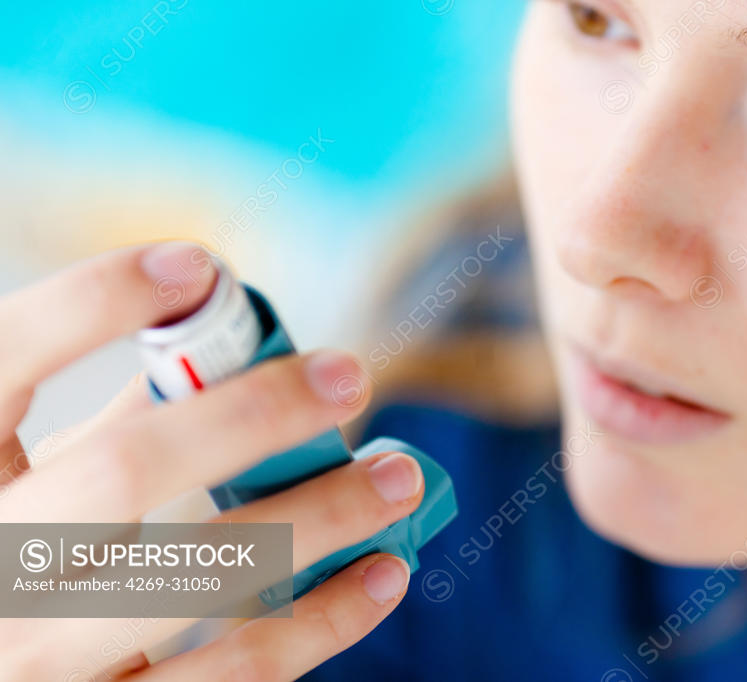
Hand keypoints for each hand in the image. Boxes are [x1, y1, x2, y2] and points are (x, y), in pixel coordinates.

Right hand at [0, 243, 424, 680]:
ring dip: (321, 513)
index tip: (198, 266)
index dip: (90, 300)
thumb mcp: (33, 493)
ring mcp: (41, 663)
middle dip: (251, 410)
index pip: (1, 359)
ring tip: (397, 475)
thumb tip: (218, 352)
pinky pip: (237, 672)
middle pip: (125, 468)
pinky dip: (324, 620)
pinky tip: (384, 573)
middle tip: (348, 376)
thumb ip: (107, 428)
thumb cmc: (22, 573)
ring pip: (201, 573)